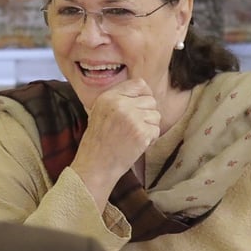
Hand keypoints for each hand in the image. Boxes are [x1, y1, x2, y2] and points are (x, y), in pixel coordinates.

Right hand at [70, 79, 160, 208]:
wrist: (94, 166)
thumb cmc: (98, 142)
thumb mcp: (100, 112)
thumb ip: (119, 100)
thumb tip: (144, 93)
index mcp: (108, 97)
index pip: (139, 84)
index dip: (144, 95)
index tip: (140, 106)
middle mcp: (120, 104)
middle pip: (151, 100)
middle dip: (147, 114)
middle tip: (134, 127)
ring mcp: (131, 118)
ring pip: (156, 115)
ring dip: (149, 127)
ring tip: (134, 136)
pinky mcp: (141, 133)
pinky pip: (156, 130)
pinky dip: (150, 139)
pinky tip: (137, 144)